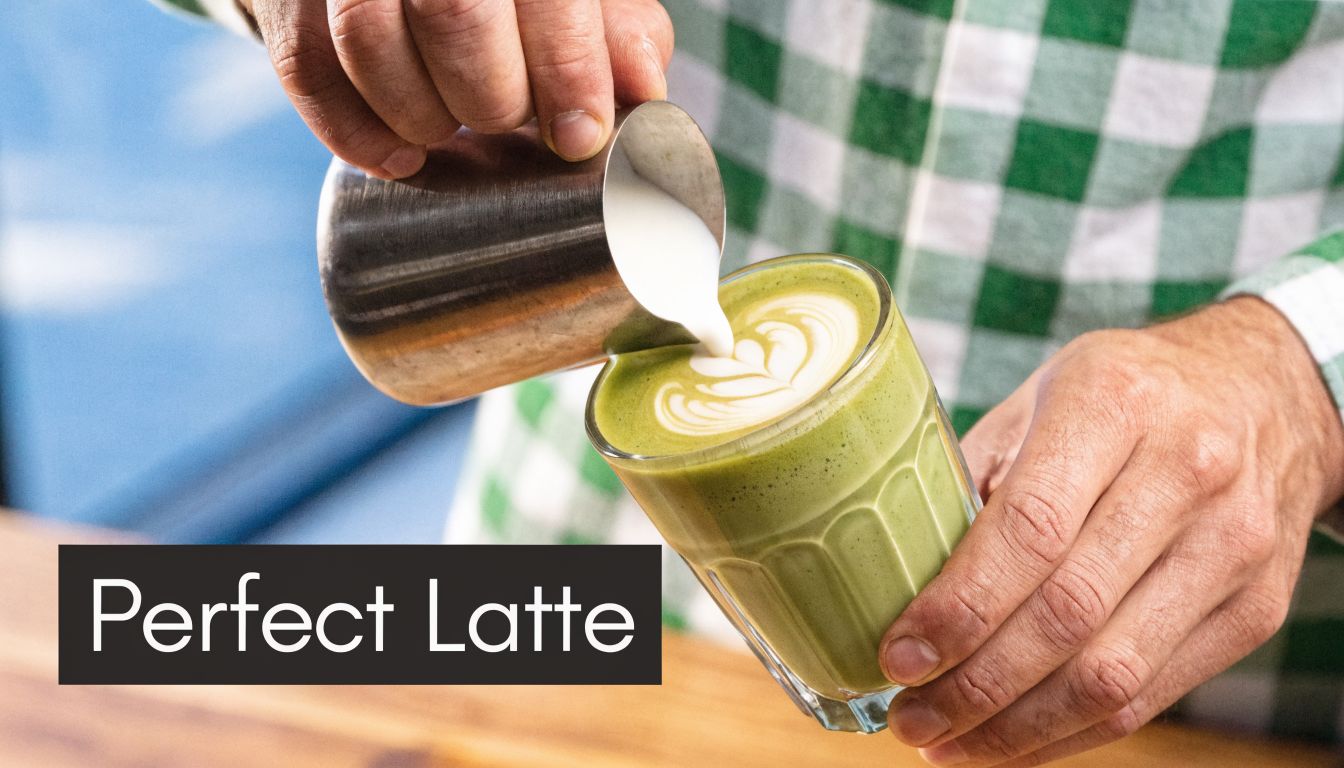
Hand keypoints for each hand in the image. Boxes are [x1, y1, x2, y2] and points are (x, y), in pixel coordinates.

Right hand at [239, 0, 672, 177]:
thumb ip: (617, 32)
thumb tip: (643, 91)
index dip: (567, 69)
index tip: (578, 136)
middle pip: (454, 15)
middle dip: (492, 99)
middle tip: (506, 123)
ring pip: (369, 42)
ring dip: (422, 118)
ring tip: (453, 132)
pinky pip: (308, 71)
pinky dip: (355, 133)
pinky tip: (401, 159)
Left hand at [879, 297, 1343, 765]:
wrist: (1269, 390)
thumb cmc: (1128, 392)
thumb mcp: (1044, 394)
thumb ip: (979, 476)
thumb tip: (901, 575)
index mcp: (1114, 404)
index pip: (1030, 530)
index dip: (960, 608)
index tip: (900, 655)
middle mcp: (1186, 472)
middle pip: (1068, 614)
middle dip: (974, 684)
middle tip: (909, 717)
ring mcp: (1231, 545)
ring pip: (1112, 671)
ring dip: (1017, 727)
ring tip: (947, 743)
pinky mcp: (1255, 606)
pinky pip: (1152, 693)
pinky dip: (1072, 730)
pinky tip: (1014, 738)